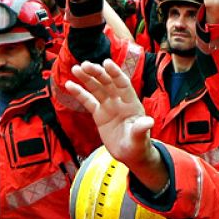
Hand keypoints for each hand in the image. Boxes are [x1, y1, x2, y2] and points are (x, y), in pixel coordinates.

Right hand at [64, 59, 159, 174]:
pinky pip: (88, 101)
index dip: (115, 73)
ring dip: (87, 78)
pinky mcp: (99, 114)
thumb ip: (141, 129)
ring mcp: (109, 106)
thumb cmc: (138, 146)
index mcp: (132, 103)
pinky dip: (79, 93)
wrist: (130, 155)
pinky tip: (69, 85)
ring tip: (75, 69)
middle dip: (97, 73)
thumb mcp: (140, 139)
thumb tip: (148, 122)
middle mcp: (120, 101)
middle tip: (85, 65)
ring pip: (97, 89)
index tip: (106, 62)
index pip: (123, 84)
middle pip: (108, 83)